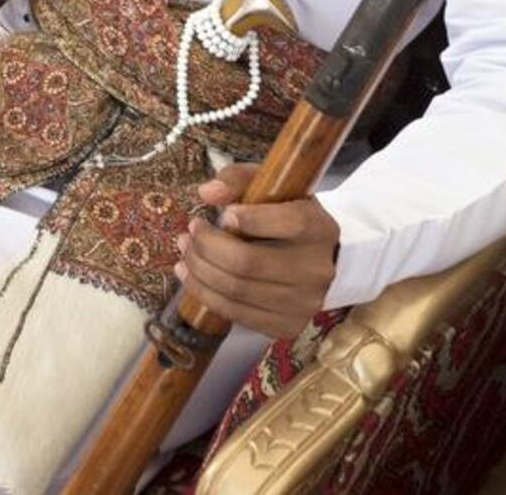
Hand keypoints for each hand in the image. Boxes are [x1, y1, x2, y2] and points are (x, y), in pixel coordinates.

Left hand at [174, 164, 339, 339]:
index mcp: (318, 227)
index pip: (286, 223)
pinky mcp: (287, 326)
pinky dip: (205, 295)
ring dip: (199, 271)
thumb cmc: (288, 217)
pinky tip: (190, 276)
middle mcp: (315, 269)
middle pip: (247, 263)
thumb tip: (206, 192)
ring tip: (184, 252)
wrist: (320, 260)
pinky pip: (235, 314)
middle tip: (190, 232)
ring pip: (235, 291)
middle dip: (207, 247)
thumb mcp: (273, 187)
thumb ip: (239, 178)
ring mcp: (303, 303)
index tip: (224, 213)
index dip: (248, 219)